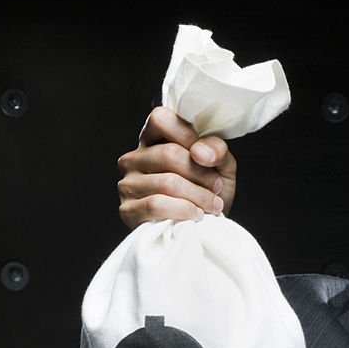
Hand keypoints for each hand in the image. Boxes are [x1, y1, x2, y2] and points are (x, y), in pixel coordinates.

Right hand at [117, 106, 236, 229]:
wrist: (206, 229)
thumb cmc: (210, 192)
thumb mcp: (221, 166)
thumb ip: (216, 150)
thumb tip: (200, 152)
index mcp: (153, 139)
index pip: (161, 118)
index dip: (189, 136)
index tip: (209, 159)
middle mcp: (134, 158)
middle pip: (169, 154)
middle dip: (202, 175)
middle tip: (217, 188)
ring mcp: (127, 184)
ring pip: (166, 183)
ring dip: (199, 196)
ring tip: (212, 204)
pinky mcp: (127, 210)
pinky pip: (156, 205)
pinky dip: (184, 211)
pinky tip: (196, 215)